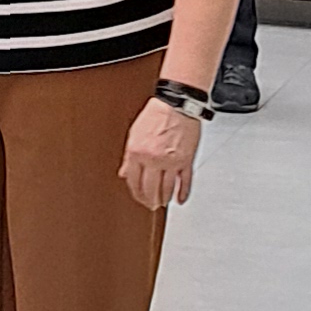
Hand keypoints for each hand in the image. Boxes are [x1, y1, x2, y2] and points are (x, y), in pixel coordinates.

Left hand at [121, 97, 204, 212]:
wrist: (177, 105)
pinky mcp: (186, 160)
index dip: (135, 192)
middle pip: (149, 188)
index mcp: (137, 152)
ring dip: (163, 199)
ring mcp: (171, 161)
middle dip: (149, 200)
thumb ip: (129, 157)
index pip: (133, 180)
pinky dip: (183, 193)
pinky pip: (185, 181)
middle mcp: (153, 159)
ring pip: (166, 188)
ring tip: (162, 203)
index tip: (138, 197)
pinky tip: (180, 199)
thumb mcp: (134, 134)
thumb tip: (124, 173)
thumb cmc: (156, 114)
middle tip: (150, 205)